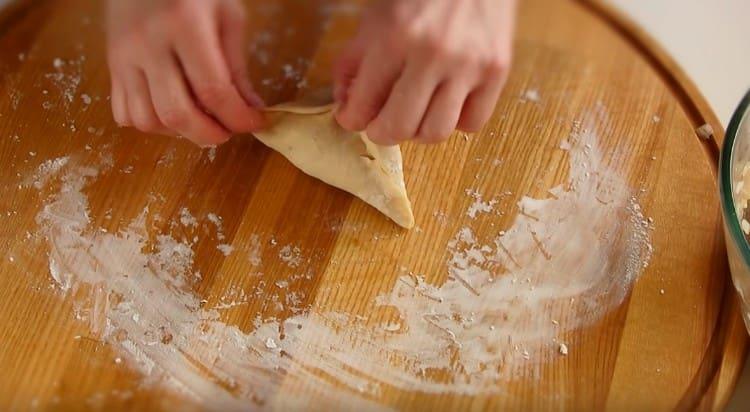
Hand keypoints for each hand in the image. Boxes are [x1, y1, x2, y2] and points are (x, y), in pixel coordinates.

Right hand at [106, 0, 264, 146]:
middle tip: (228, 130)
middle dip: (210, 135)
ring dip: (179, 133)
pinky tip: (171, 111)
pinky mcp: (110, 65)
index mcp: (184, 26)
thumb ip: (237, 66)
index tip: (256, 123)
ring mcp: (122, 56)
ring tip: (201, 120)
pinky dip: (151, 124)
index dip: (239, 117)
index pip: (214, 90)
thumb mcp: (227, 15)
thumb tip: (250, 109)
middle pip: (177, 114)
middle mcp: (148, 44)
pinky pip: (124, 113)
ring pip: (147, 121)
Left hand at [334, 0, 515, 144]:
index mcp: (394, 37)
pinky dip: (455, 121)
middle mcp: (433, 54)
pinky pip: (471, 123)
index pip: (363, 105)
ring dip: (419, 131)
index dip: (351, 119)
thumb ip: (354, 62)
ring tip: (414, 113)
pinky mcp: (497, 70)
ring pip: (436, 133)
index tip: (353, 118)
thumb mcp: (375, 17)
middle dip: (382, 133)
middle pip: (400, 128)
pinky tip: (446, 102)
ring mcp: (469, 64)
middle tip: (380, 123)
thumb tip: (347, 106)